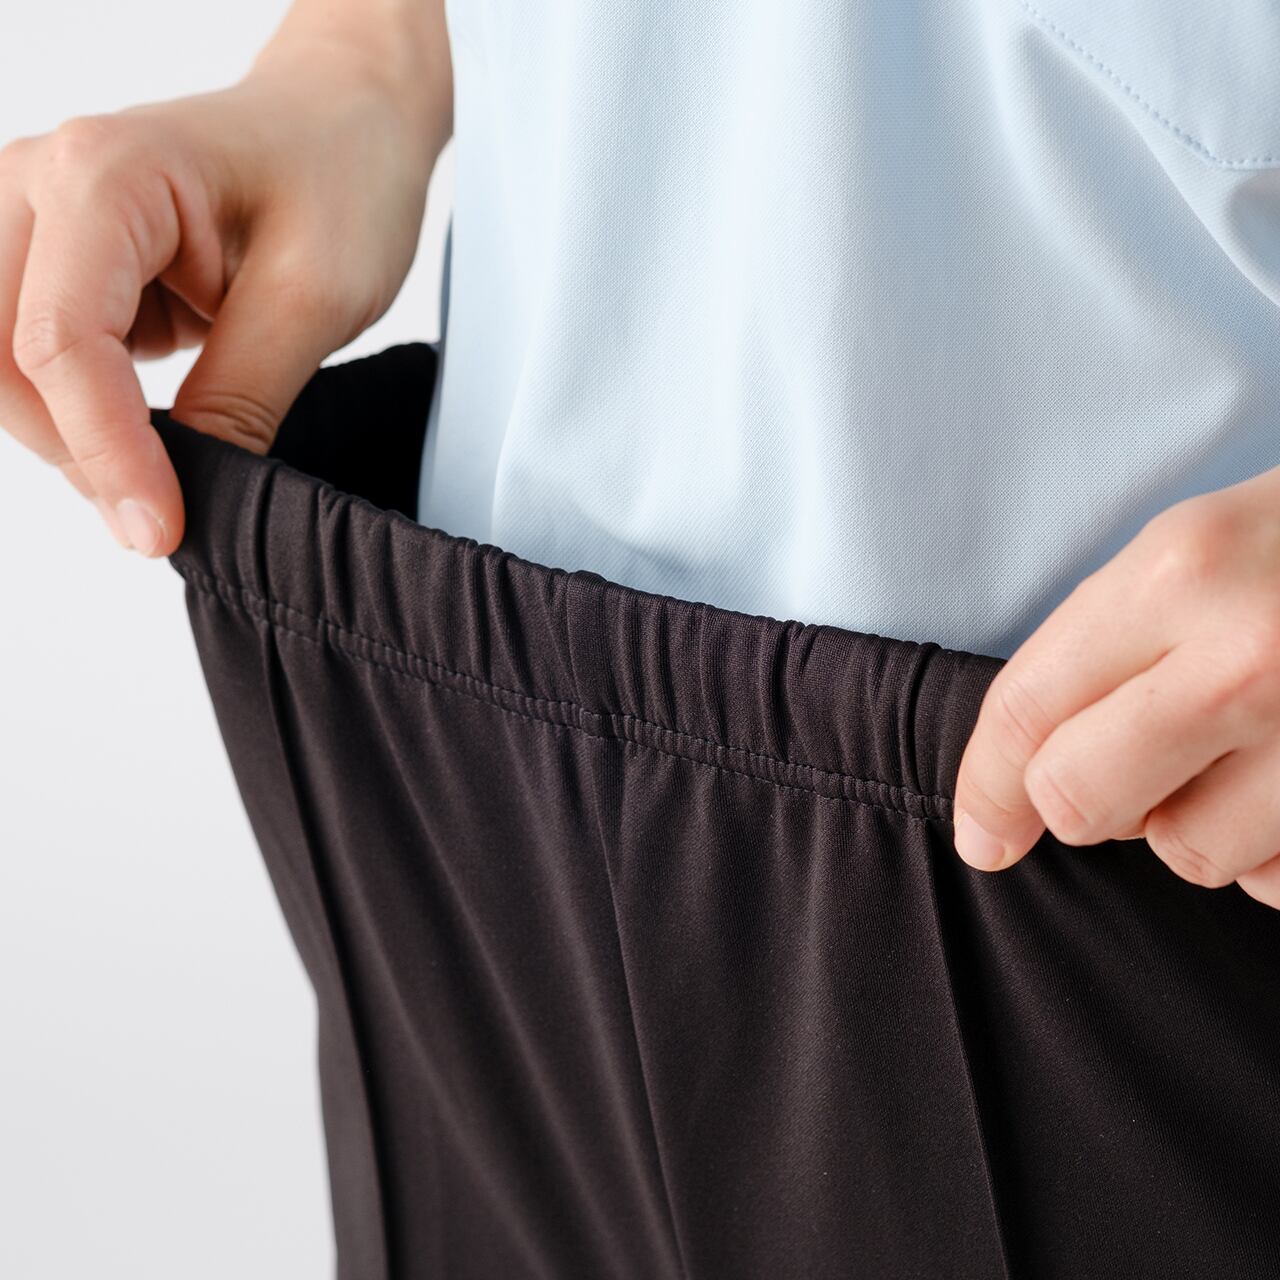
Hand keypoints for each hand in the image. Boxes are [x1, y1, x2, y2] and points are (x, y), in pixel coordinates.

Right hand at [0, 18, 448, 554]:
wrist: (344, 123)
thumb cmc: (342, 179)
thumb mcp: (315, 298)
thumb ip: (243, 396)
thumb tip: (192, 490)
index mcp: (105, 176)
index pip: (61, 342)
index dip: (107, 453)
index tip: (162, 529)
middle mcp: (42, 186)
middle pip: (1, 358)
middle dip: (77, 453)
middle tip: (165, 516)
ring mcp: (40, 222)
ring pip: (3, 366)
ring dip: (73, 440)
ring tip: (166, 477)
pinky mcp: (61, 263)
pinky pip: (37, 359)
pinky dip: (84, 416)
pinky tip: (150, 439)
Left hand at [951, 464, 1279, 909]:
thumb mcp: (1197, 550)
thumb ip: (1097, 653)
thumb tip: (1012, 794)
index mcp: (1182, 571)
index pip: (1026, 713)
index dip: (985, 787)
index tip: (983, 834)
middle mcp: (1252, 656)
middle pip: (1084, 801)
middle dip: (1084, 801)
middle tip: (1125, 770)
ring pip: (1190, 854)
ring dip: (1197, 821)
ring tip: (1250, 751)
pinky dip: (1278, 850)